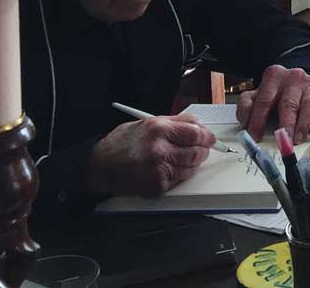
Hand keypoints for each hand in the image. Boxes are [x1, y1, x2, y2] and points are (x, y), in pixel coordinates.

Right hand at [86, 114, 214, 196]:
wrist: (100, 166)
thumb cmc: (122, 143)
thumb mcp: (147, 122)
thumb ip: (175, 122)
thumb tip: (199, 125)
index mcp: (159, 130)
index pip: (196, 134)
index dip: (207, 137)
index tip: (210, 139)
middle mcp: (160, 150)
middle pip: (197, 152)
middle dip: (202, 151)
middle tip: (199, 150)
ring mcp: (158, 170)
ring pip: (191, 168)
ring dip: (191, 164)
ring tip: (179, 159)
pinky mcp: (156, 186)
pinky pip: (179, 181)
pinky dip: (178, 175)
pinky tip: (168, 169)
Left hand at [237, 64, 309, 141]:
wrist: (293, 80)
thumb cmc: (273, 91)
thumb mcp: (256, 94)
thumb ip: (246, 106)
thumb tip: (245, 123)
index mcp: (273, 76)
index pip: (264, 100)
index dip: (258, 120)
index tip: (255, 136)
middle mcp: (292, 79)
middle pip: (288, 103)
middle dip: (285, 124)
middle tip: (282, 140)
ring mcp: (308, 86)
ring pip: (307, 106)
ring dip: (302, 125)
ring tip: (297, 140)